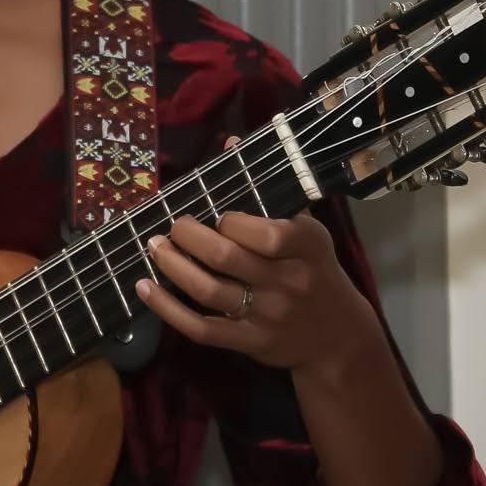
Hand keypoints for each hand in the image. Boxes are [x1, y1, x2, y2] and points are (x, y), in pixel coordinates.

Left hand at [135, 192, 382, 382]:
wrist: (338, 336)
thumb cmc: (314, 270)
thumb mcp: (307, 229)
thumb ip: (268, 191)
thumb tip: (230, 143)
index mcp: (306, 246)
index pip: (263, 231)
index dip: (229, 221)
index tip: (215, 215)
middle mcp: (288, 281)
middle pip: (225, 257)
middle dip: (187, 236)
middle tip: (172, 227)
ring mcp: (268, 316)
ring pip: (208, 290)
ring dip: (172, 266)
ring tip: (154, 247)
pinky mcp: (250, 342)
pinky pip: (200, 328)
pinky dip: (167, 309)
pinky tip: (146, 289)